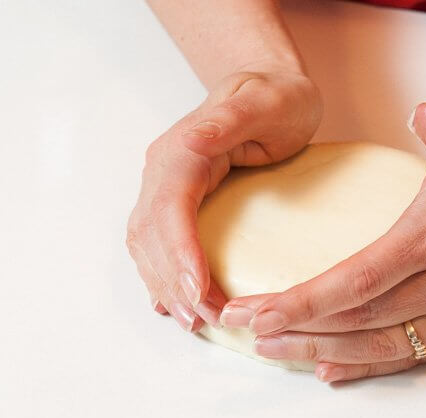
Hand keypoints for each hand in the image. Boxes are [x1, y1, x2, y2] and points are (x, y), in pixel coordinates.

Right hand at [127, 68, 321, 330]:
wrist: (271, 89)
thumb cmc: (277, 98)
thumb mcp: (265, 102)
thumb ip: (230, 120)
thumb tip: (194, 143)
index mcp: (183, 149)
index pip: (170, 208)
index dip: (180, 253)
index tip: (197, 291)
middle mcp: (164, 170)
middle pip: (154, 235)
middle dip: (175, 281)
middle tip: (205, 319)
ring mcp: (165, 186)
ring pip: (148, 244)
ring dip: (166, 285)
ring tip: (193, 321)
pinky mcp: (177, 200)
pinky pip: (157, 243)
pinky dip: (162, 275)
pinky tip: (173, 302)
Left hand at [222, 103, 425, 381]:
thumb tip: (425, 114)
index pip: (360, 279)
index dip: (306, 300)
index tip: (259, 309)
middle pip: (361, 319)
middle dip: (299, 328)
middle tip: (247, 329)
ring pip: (380, 345)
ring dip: (322, 350)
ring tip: (272, 349)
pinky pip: (408, 355)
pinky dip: (365, 365)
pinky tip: (327, 367)